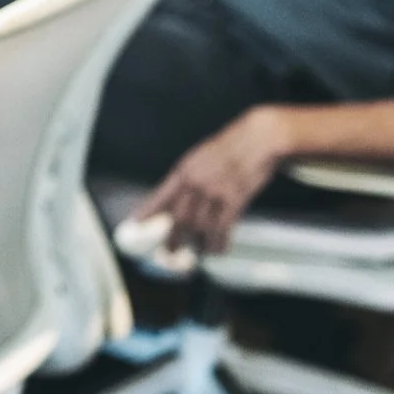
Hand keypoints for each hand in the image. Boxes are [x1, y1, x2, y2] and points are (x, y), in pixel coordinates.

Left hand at [135, 109, 289, 254]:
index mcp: (184, 170)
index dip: (147, 212)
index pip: (161, 196)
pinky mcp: (234, 200)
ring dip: (198, 244)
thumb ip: (188, 177)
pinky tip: (217, 249)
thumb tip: (178, 199)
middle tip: (168, 252)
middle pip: (179, 218)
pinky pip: (222, 228)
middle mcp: (195, 183)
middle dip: (172, 239)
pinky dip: (218, 242)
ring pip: (200, 227)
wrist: (256, 140)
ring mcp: (214, 193)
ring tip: (197, 253)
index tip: (136, 224)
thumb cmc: (229, 147)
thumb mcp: (200, 157)